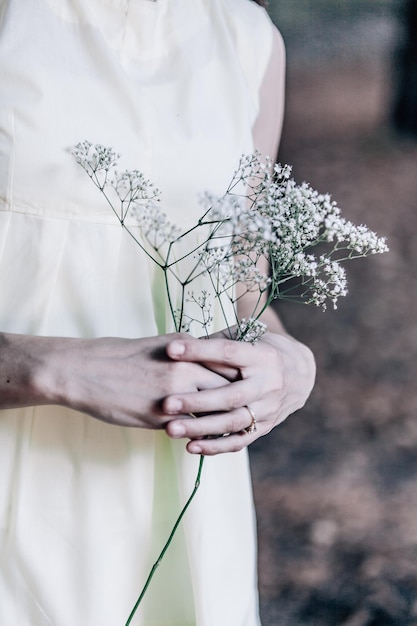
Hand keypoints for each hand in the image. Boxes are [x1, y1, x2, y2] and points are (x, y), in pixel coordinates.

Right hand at [2, 333, 229, 428]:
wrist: (83, 371)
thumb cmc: (119, 354)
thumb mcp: (159, 342)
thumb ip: (188, 350)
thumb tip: (209, 354)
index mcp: (186, 352)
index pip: (228, 365)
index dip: (241, 376)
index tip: (249, 382)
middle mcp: (184, 373)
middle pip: (227, 390)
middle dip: (240, 399)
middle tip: (249, 406)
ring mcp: (172, 398)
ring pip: (212, 413)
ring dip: (223, 420)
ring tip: (233, 425)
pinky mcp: (158, 420)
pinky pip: (189, 430)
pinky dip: (201, 434)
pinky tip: (205, 437)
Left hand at [164, 331, 315, 454]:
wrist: (300, 372)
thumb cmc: (261, 348)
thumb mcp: (246, 337)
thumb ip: (217, 342)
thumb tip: (180, 344)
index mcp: (262, 356)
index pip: (228, 353)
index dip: (199, 351)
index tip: (171, 350)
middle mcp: (269, 383)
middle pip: (230, 396)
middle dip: (197, 401)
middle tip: (166, 403)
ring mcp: (269, 408)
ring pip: (233, 422)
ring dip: (201, 427)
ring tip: (171, 429)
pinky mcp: (265, 427)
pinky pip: (239, 440)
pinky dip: (215, 446)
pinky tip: (191, 446)